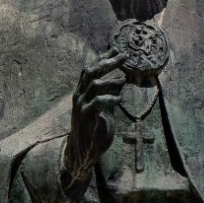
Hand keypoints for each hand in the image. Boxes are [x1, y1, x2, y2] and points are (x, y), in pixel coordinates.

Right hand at [66, 49, 126, 175]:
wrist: (83, 153)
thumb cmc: (94, 131)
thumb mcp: (104, 110)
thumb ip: (109, 96)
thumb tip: (120, 81)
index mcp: (82, 92)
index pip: (90, 69)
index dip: (103, 58)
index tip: (116, 50)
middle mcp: (79, 96)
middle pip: (91, 71)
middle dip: (108, 62)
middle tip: (124, 57)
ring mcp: (81, 107)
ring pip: (94, 85)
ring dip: (111, 81)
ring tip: (124, 80)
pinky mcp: (85, 118)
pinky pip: (97, 103)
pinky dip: (109, 99)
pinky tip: (119, 99)